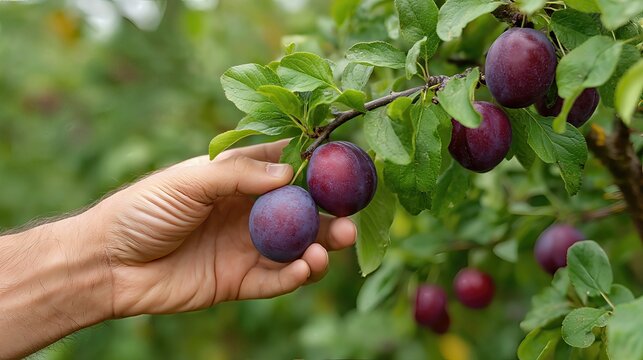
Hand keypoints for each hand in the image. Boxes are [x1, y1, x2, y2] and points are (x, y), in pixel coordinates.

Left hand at [99, 140, 356, 316]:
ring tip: (333, 244)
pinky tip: (306, 267)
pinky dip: (295, 275)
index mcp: (236, 180)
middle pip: (299, 211)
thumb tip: (290, 173)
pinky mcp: (239, 280)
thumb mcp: (190, 180)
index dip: (315, 166)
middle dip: (328, 213)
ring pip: (295, 246)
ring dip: (320, 245)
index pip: (284, 168)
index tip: (344, 166)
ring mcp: (245, 247)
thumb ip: (239, 175)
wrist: (108, 263)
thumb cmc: (143, 209)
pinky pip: (276, 279)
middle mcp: (247, 212)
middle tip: (350, 218)